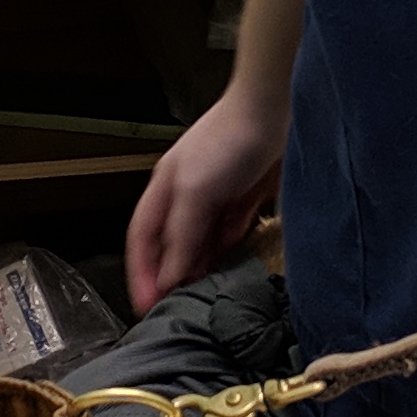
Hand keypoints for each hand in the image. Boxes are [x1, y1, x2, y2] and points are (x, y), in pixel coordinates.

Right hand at [126, 84, 286, 314]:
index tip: (144, 304)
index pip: (142, 239)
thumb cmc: (229, 137)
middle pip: (171, 244)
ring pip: (201, 242)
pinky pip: (231, 233)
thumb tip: (169, 276)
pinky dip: (227, 252)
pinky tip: (229, 268)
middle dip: (169, 275)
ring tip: (199, 296)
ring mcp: (218, 197)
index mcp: (165, 189)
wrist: (276, 109)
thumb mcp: (195, 191)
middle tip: (174, 307)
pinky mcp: (247, 198)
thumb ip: (181, 236)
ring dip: (198, 268)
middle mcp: (187, 195)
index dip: (140, 272)